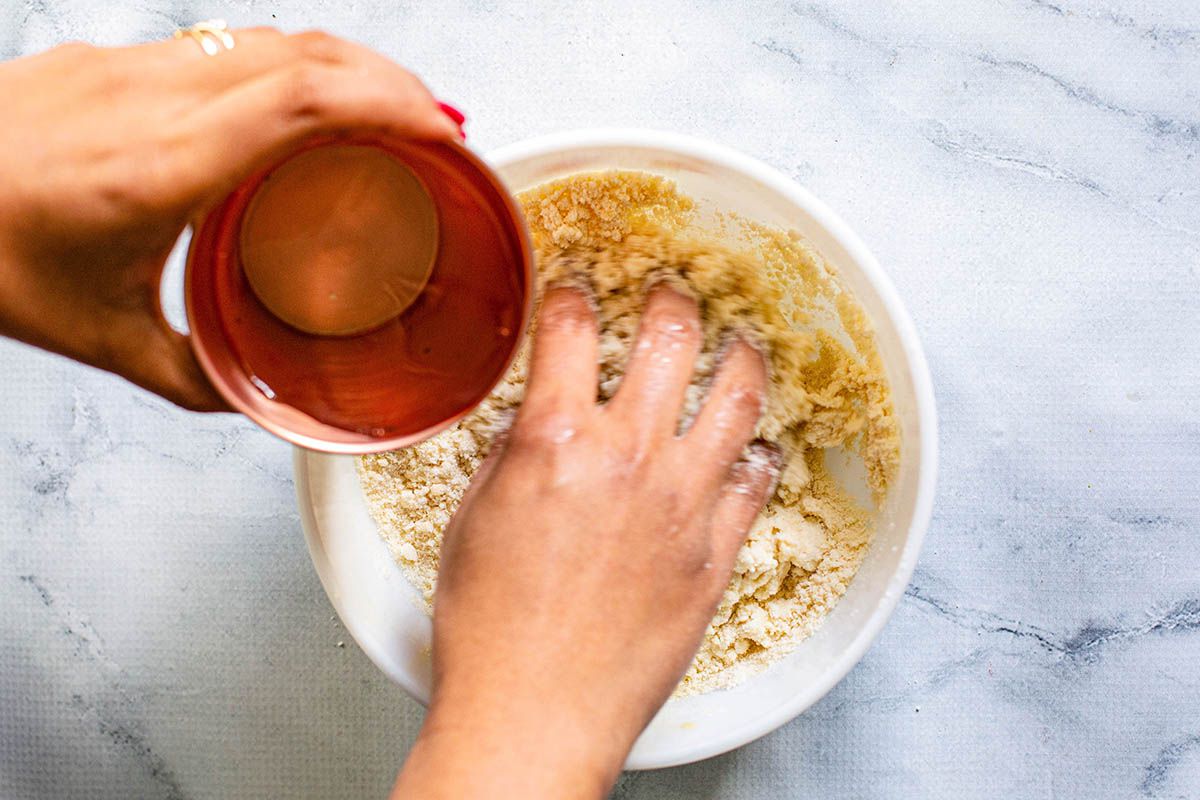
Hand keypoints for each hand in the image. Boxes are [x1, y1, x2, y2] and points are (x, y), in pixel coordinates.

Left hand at [0, 32, 458, 408]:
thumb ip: (194, 376)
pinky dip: (291, 66)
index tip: (445, 133)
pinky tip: (305, 106)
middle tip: (441, 127)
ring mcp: (127, 66)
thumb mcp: (100, 338)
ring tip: (392, 110)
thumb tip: (259, 399)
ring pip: (270, 37)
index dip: (391, 104)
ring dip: (346, 65)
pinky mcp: (109, 59)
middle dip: (392, 81)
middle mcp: (150, 98)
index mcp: (160, 167)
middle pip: (305, 53)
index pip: (303, 100)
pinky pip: (226, 46)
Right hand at [394, 285, 778, 798]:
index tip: (577, 292)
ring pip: (736, 398)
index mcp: (557, 441)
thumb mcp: (473, 522)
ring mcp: (683, 502)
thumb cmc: (490, 630)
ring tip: (742, 345)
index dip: (572, 297)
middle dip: (672, 303)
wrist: (536, 711)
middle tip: (673, 297)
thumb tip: (537, 425)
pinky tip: (757, 445)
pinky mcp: (716, 553)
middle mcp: (629, 456)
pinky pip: (756, 482)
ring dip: (741, 357)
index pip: (571, 331)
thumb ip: (514, 457)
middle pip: (670, 339)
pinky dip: (759, 454)